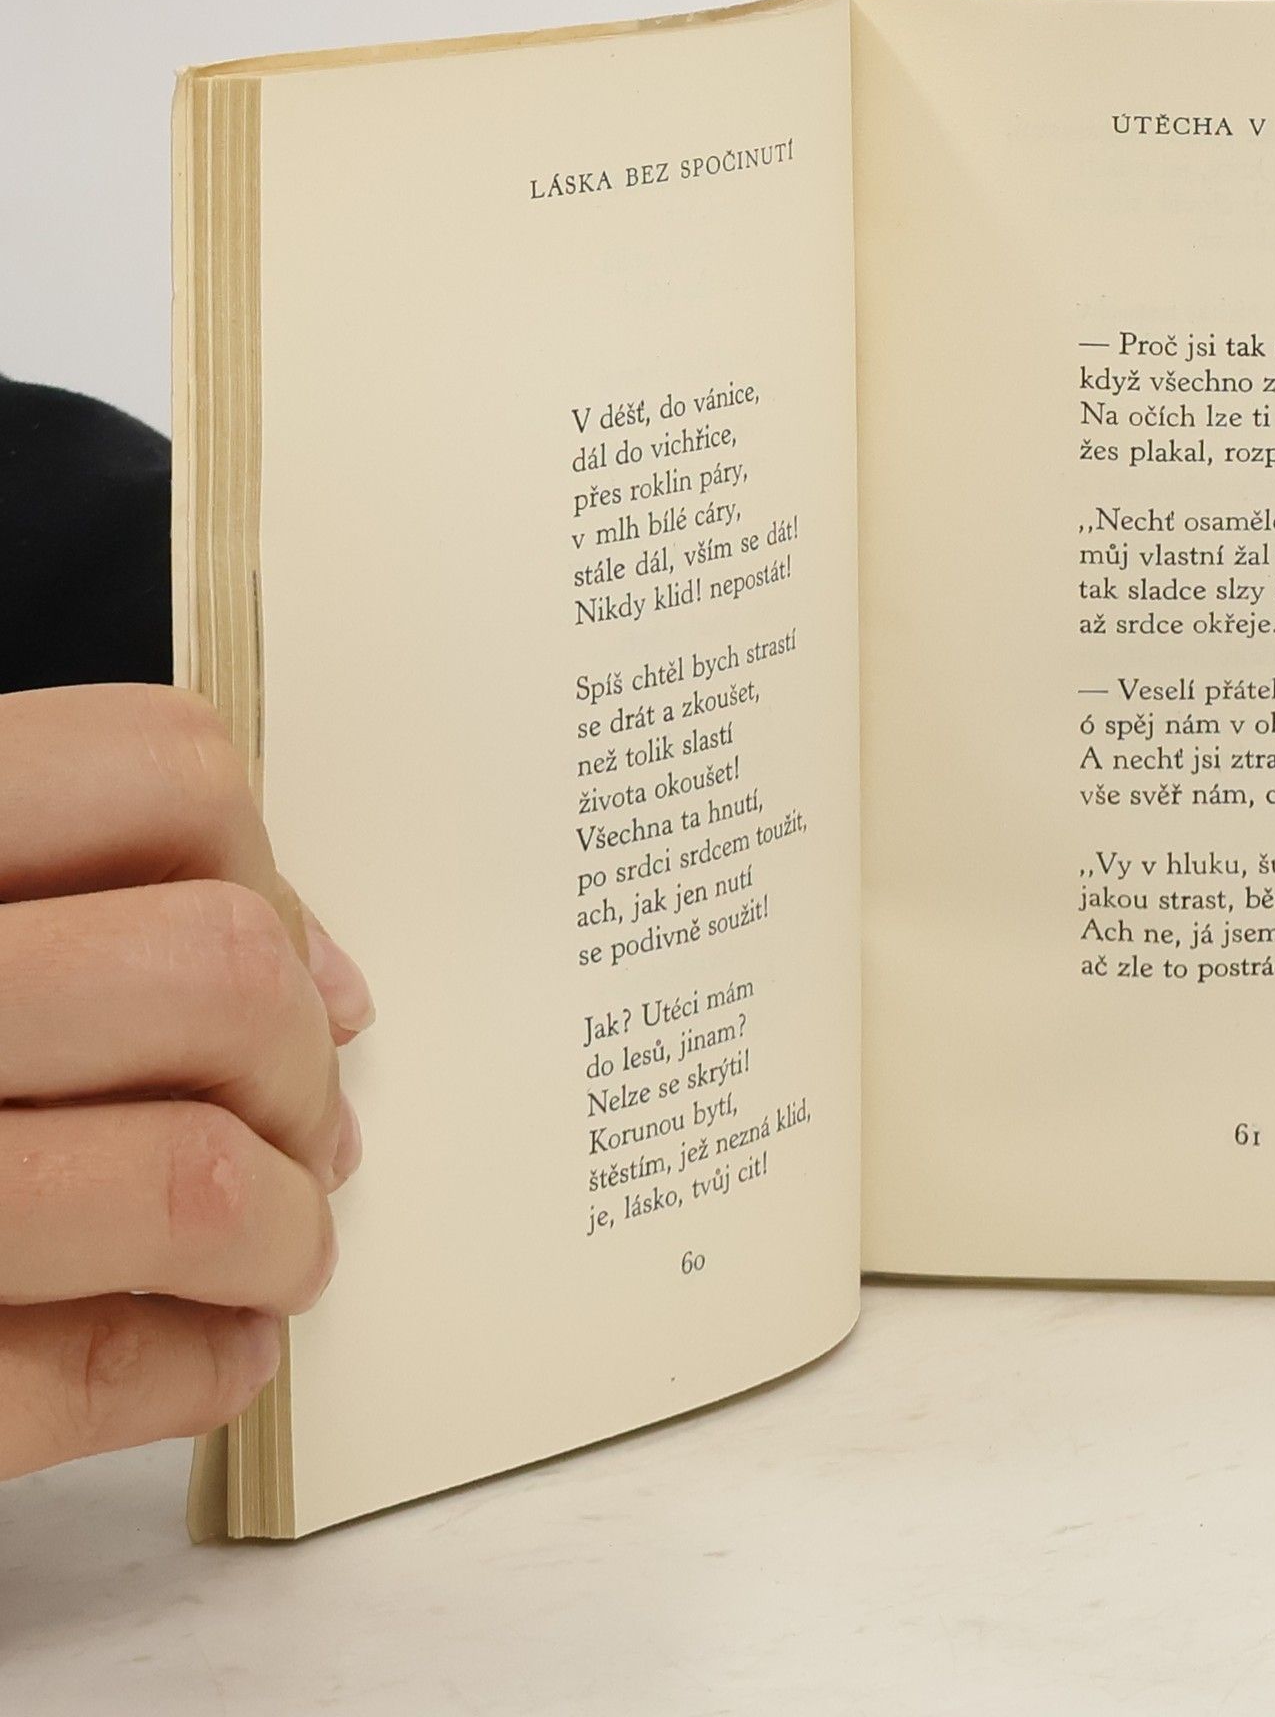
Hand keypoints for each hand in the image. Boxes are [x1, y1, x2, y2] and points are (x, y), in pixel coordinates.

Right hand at [0, 684, 373, 1480]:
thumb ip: (72, 904)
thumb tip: (327, 990)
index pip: (164, 771)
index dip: (265, 875)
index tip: (286, 970)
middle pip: (217, 973)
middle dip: (295, 1069)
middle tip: (287, 1129)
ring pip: (188, 1181)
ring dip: (281, 1232)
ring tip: (271, 1251)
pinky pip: (85, 1378)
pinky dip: (200, 1366)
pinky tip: (214, 1352)